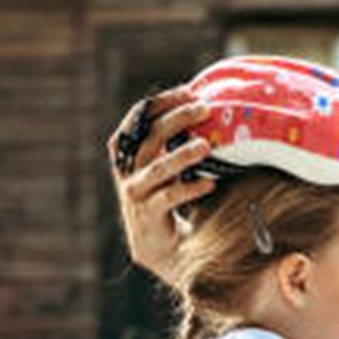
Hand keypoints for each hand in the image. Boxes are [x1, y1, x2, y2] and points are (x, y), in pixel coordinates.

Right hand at [106, 86, 214, 278]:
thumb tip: (207, 110)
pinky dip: (190, 189)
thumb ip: (175, 142)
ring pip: (157, 167)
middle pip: (150, 137)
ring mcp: (135, 192)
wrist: (159, 247)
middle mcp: (128, 169)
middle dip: (177, 120)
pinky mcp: (147, 214)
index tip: (189, 90)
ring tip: (206, 145)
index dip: (162, 102)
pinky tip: (210, 183)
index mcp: (130, 150)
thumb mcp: (168, 166)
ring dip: (182, 154)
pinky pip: (168, 197)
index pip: (140, 116)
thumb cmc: (169, 198)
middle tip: (205, 109)